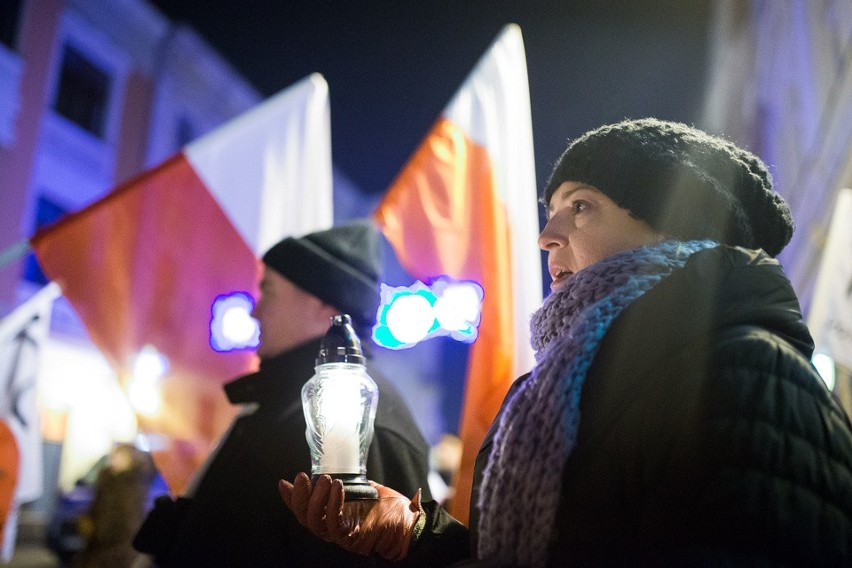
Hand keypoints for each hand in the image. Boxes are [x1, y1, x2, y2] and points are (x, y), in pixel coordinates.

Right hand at [279, 472, 421, 560]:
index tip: (285, 483)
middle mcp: (332, 528)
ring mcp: (341, 535)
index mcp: (331, 516)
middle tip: (303, 476)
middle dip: (300, 496)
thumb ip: (343, 483)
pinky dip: (333, 505)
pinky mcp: (352, 537)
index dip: (291, 498)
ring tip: (325, 479)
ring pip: (315, 522)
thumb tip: (328, 468)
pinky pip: (334, 524)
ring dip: (316, 499)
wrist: (408, 523)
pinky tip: (337, 488)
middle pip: (305, 517)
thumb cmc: (386, 506)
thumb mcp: (361, 489)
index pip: (304, 510)